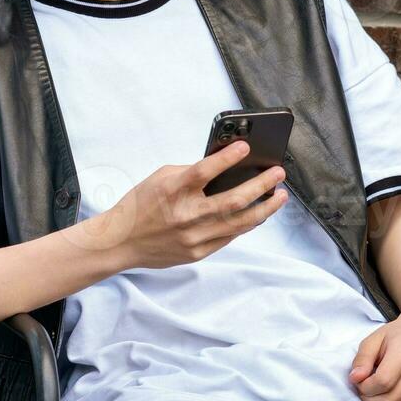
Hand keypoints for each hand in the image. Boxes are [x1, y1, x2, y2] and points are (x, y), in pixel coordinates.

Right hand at [98, 140, 289, 270]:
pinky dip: (246, 224)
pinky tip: (258, 213)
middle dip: (261, 186)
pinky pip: (229, 237)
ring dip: (264, 209)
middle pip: (233, 200)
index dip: (228, 158)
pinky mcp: (197, 252)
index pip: (204, 171)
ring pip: (239, 223)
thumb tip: (224, 166)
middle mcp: (185, 215)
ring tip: (279, 197)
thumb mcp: (161, 177)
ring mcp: (193, 237)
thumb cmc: (141, 204)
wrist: (121, 241)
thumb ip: (190, 171)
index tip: (247, 147)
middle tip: (278, 174)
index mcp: (172, 191)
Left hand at [348, 316, 400, 400]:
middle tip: (367, 391)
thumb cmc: (398, 335)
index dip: (366, 388)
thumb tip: (355, 379)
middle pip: (393, 399)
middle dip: (373, 400)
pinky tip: (398, 392)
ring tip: (381, 393)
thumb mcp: (374, 339)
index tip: (361, 383)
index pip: (383, 381)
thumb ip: (362, 358)